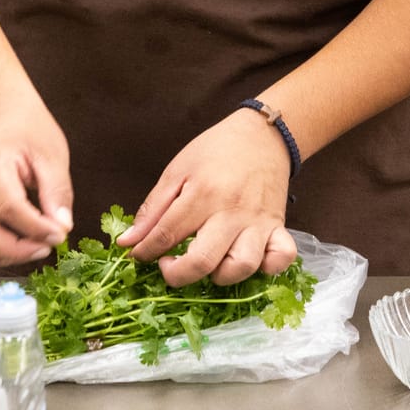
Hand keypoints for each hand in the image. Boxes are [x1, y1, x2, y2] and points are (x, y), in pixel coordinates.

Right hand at [0, 96, 73, 271]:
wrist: (3, 118)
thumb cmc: (29, 132)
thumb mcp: (53, 154)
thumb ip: (58, 191)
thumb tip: (62, 227)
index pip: (8, 206)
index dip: (35, 228)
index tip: (59, 235)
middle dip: (15, 251)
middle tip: (44, 247)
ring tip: (23, 251)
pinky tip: (1, 255)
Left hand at [116, 107, 297, 286]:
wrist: (262, 134)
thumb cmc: (215, 150)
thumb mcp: (177, 170)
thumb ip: (152, 209)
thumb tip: (127, 243)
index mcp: (203, 194)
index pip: (166, 235)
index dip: (146, 252)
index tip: (140, 254)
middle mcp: (231, 212)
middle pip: (202, 261)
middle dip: (176, 274)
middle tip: (169, 264)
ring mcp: (258, 222)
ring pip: (241, 267)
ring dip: (220, 276)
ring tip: (209, 263)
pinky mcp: (278, 227)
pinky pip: (281, 258)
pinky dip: (267, 267)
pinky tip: (250, 261)